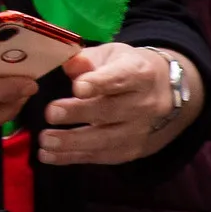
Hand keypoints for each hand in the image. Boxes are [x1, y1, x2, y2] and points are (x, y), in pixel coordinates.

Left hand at [39, 44, 196, 165]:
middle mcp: (144, 105)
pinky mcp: (132, 151)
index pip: (120, 78)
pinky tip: (49, 155)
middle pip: (111, 111)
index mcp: (140, 74)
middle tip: (50, 113)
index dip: (99, 83)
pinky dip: (73, 157)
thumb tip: (69, 65)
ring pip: (107, 139)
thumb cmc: (127, 68)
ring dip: (73, 142)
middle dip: (80, 113)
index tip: (78, 88)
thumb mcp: (112, 55)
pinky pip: (101, 156)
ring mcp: (140, 132)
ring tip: (46, 140)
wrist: (165, 94)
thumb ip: (89, 58)